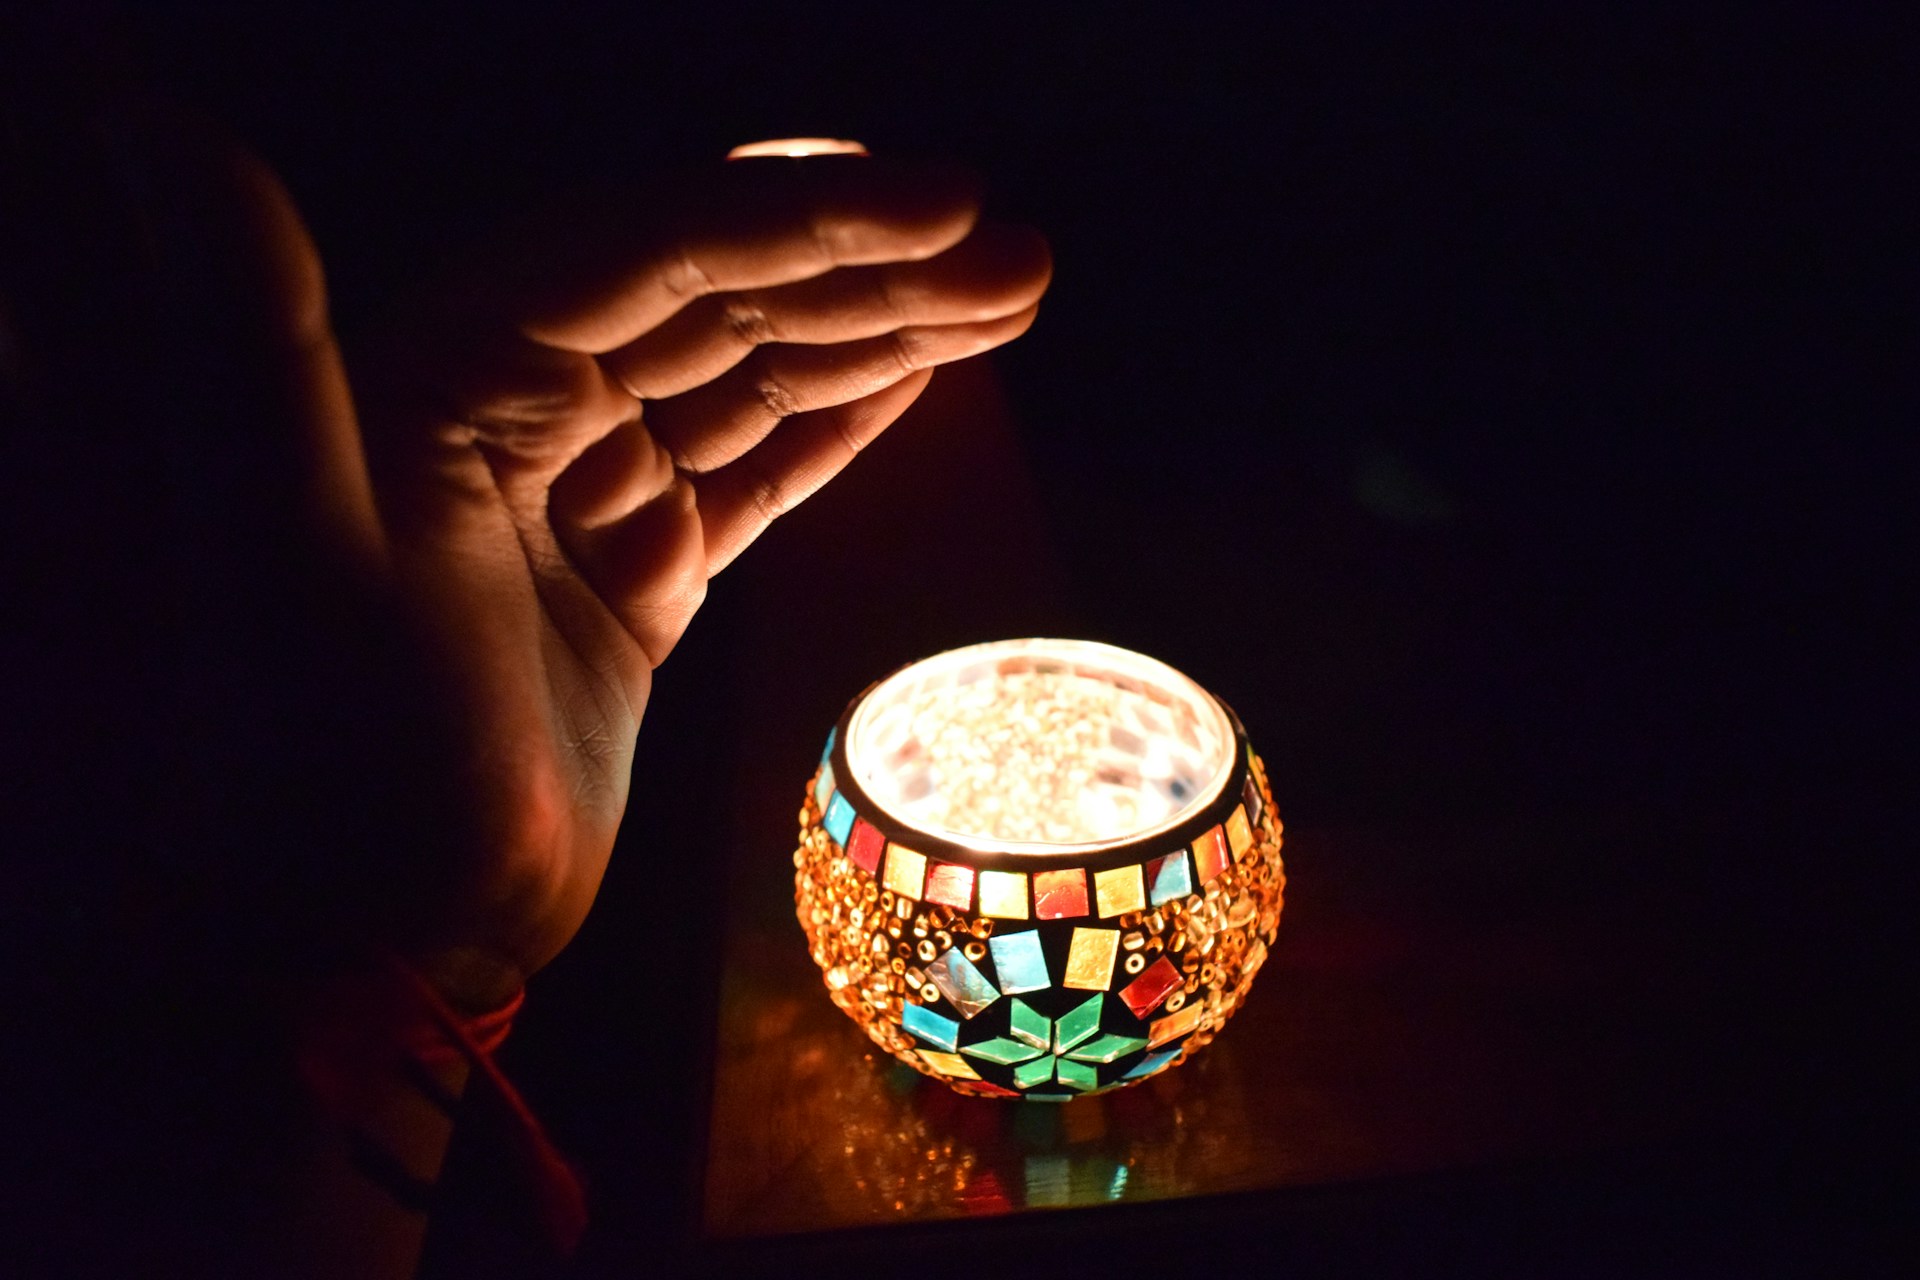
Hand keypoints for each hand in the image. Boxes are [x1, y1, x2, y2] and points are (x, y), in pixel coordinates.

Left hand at [291, 156, 1052, 1005]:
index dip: (801, 220)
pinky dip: (842, 423)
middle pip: (724, 304)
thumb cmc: (333, 774)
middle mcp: (514, 410)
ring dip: (883, 335)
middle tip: (1021, 254)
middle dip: (876, 271)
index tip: (945, 204)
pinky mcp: (637, 576)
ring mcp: (585, 494)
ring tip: (1013, 297)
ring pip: (755, 380)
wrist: (385, 943)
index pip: (649, 256)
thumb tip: (169, 133)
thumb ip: (257, 347)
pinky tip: (923, 377)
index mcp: (444, 375)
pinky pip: (756, 472)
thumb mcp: (293, 559)